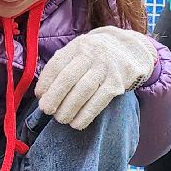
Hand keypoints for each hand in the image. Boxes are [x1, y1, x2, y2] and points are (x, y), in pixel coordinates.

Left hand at [35, 27, 156, 129]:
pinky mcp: (118, 82)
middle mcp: (91, 55)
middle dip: (54, 97)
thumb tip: (42, 92)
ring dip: (69, 108)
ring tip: (60, 119)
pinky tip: (77, 124)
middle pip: (68, 78)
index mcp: (77, 47)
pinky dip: (87, 114)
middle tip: (46, 110)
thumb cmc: (95, 55)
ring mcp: (106, 68)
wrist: (130, 48)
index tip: (39, 96)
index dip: (46, 82)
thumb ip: (61, 65)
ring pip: (84, 90)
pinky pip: (100, 100)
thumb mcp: (78, 51)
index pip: (57, 65)